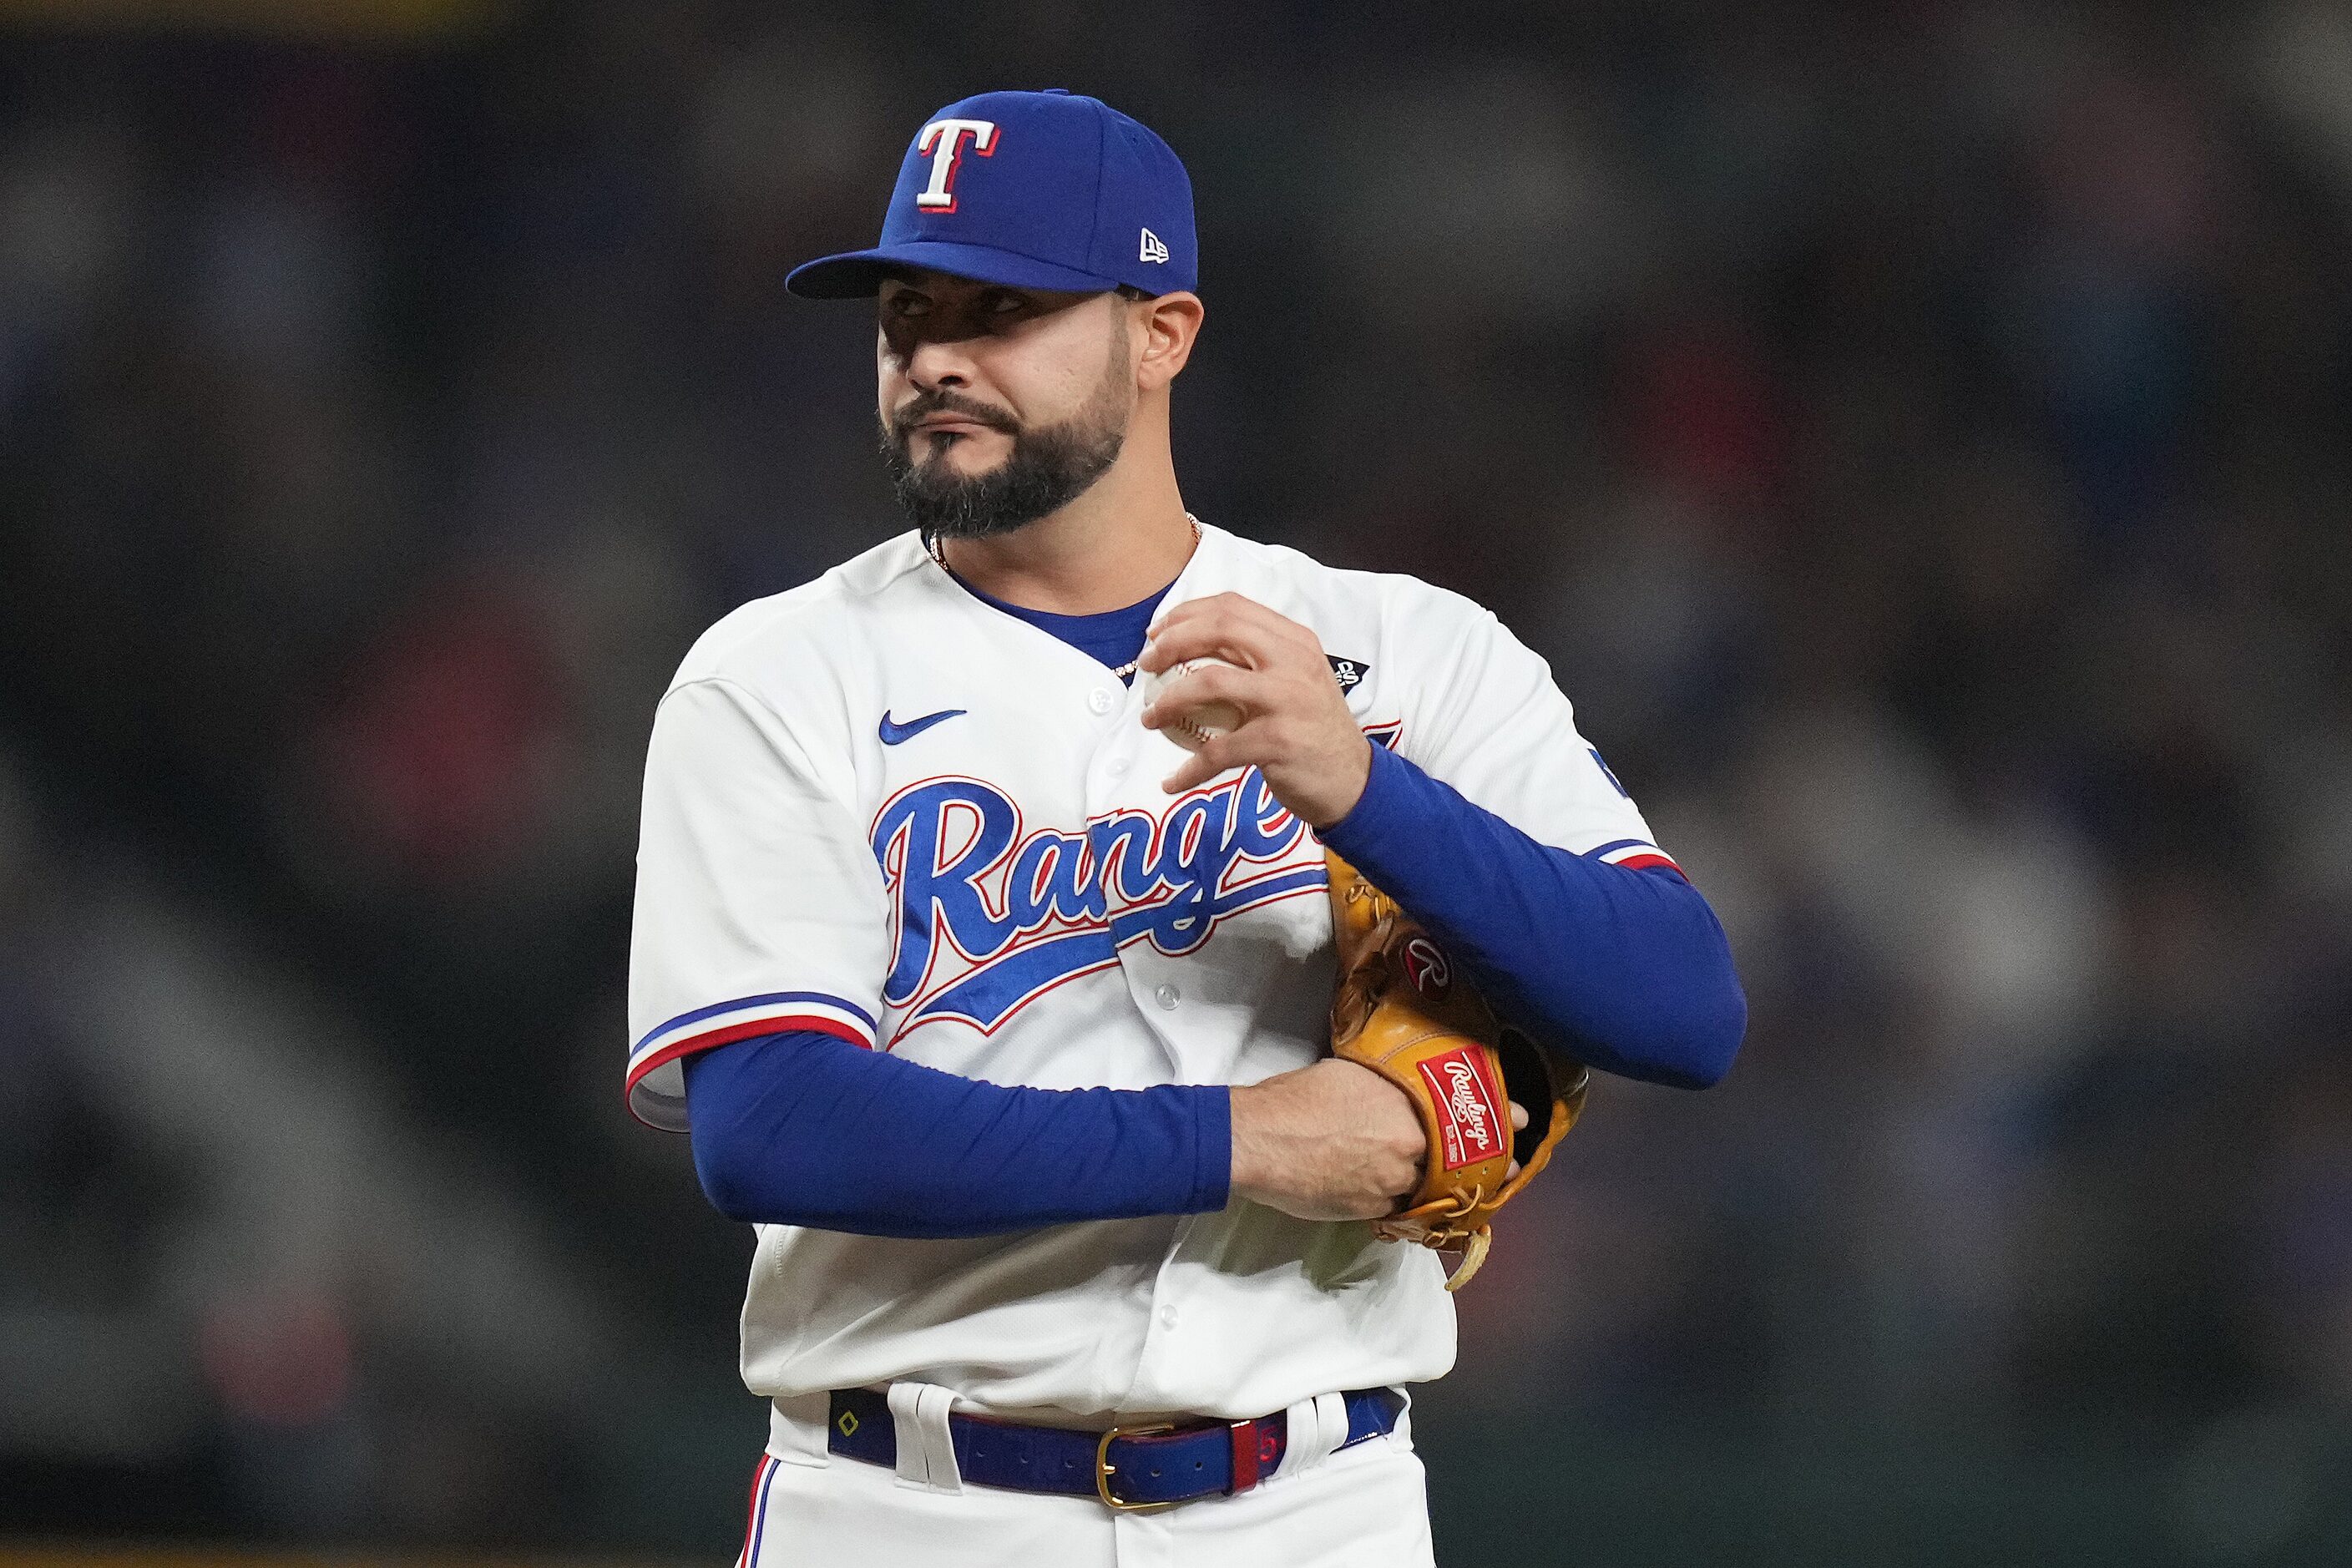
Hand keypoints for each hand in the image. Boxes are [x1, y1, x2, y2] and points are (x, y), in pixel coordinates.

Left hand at [1138, 593, 1370, 827]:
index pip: (1232, 608)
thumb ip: (1255, 660)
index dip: (1186, 614)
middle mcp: (1294, 661)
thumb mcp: (1294, 681)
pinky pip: (1218, 751)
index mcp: (1294, 640)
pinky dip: (1189, 769)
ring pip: (1211, 681)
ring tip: (1149, 718)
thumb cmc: (1312, 729)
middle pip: (1220, 630)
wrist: (1353, 780)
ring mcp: (1288, 699)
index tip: (1157, 633)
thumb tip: (1190, 647)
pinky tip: (1172, 782)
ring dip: (1169, 700)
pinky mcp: (1279, 741)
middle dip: (1171, 643)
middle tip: (1146, 665)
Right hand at [1229, 1059, 1530, 1221]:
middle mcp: (1409, 1150)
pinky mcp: (1370, 1212)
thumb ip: (1392, 1088)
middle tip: (1506, 1166)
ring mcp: (1391, 1185)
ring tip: (1448, 1181)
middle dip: (1485, 1164)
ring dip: (1439, 1184)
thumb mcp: (1353, 1074)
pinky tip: (1397, 1192)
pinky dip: (1402, 1199)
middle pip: (1457, 1161)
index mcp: (1409, 1111)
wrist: (1257, 1139)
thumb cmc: (1297, 1097)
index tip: (1523, 1121)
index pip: (1467, 1117)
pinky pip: (1398, 1206)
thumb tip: (1411, 1094)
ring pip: (1429, 1187)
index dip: (1500, 1120)